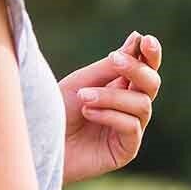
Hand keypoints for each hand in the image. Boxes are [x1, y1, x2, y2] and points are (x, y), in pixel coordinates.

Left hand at [59, 31, 161, 183]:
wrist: (38, 143)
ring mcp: (131, 130)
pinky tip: (88, 113)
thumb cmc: (56, 111)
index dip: (150, 55)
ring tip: (83, 98)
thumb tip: (136, 39)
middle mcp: (130, 108)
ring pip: (142, 105)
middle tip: (115, 59)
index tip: (146, 40)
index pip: (146, 69)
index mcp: (121, 87)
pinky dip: (110, 115)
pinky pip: (132, 126)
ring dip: (112, 96)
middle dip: (137, 69)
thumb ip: (110, 67)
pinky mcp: (127, 150)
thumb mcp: (81, 82)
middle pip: (151, 84)